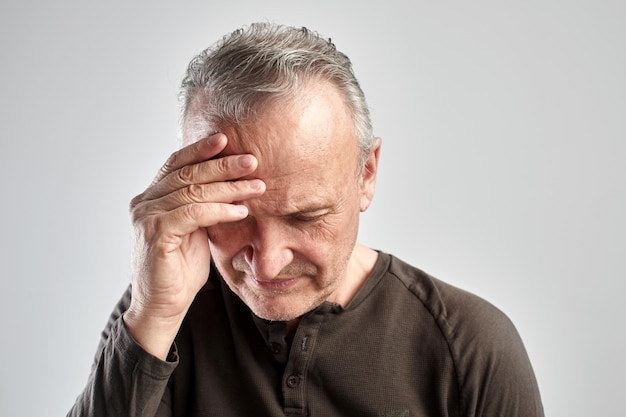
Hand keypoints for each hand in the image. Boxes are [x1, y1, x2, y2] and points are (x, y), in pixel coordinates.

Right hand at [124, 133, 264, 358]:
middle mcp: (144, 202)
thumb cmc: (180, 270)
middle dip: (222, 165)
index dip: (200, 150)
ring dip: (229, 187)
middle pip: (187, 173)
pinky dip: (220, 209)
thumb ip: (202, 206)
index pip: (176, 164)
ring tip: (257, 186)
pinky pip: (194, 213)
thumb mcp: (195, 230)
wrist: (163, 306)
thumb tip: (230, 183)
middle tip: (251, 160)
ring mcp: (147, 217)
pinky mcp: (156, 234)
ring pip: (192, 191)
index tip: (226, 138)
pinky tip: (241, 210)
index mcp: (152, 198)